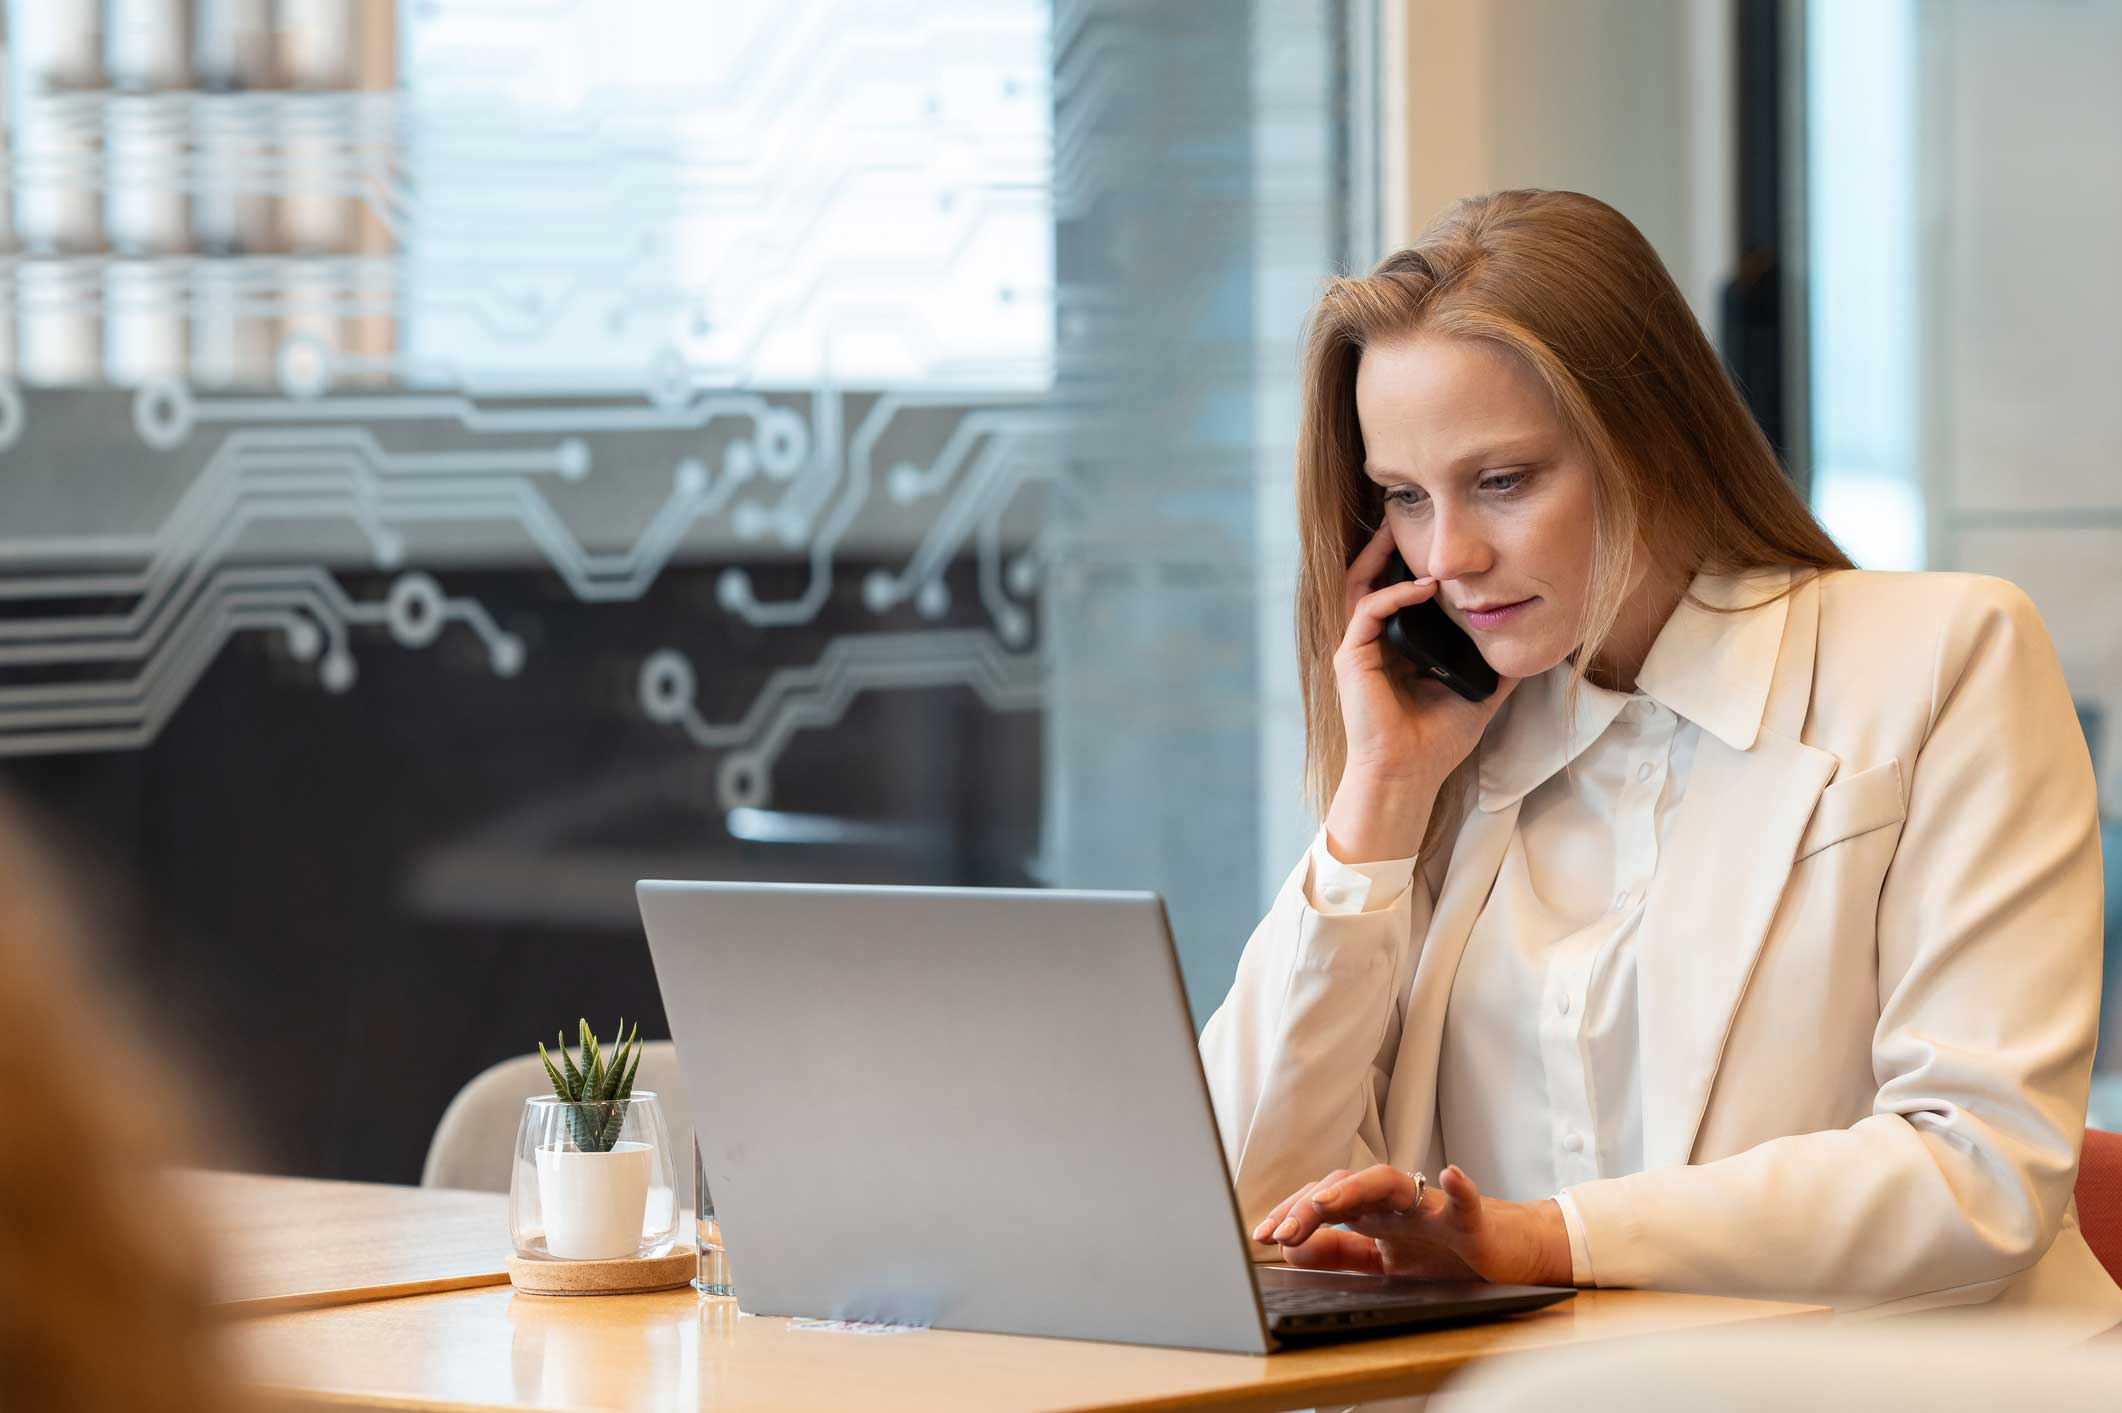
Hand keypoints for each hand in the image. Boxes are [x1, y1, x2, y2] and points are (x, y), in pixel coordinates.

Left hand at [1250, 1163, 1571, 1286]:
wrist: (1507, 1254)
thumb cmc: (1446, 1251)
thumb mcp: (1384, 1259)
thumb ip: (1341, 1253)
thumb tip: (1292, 1247)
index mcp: (1375, 1211)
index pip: (1324, 1202)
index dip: (1291, 1215)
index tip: (1262, 1235)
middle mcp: (1398, 1201)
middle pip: (1346, 1188)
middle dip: (1309, 1207)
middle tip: (1278, 1232)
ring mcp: (1434, 1208)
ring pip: (1391, 1184)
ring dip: (1356, 1189)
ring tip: (1326, 1202)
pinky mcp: (1474, 1220)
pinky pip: (1468, 1201)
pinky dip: (1460, 1188)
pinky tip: (1450, 1176)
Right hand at [1326, 524, 1517, 861]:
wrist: (1408, 776)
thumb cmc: (1435, 742)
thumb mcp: (1478, 693)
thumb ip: (1495, 667)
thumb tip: (1528, 645)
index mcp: (1393, 649)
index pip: (1394, 593)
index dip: (1408, 563)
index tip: (1434, 539)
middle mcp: (1370, 644)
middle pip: (1369, 577)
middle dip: (1383, 544)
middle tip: (1403, 513)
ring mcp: (1358, 649)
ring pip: (1361, 584)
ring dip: (1379, 554)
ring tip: (1398, 527)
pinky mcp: (1352, 659)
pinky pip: (1368, 610)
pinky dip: (1394, 592)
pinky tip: (1424, 585)